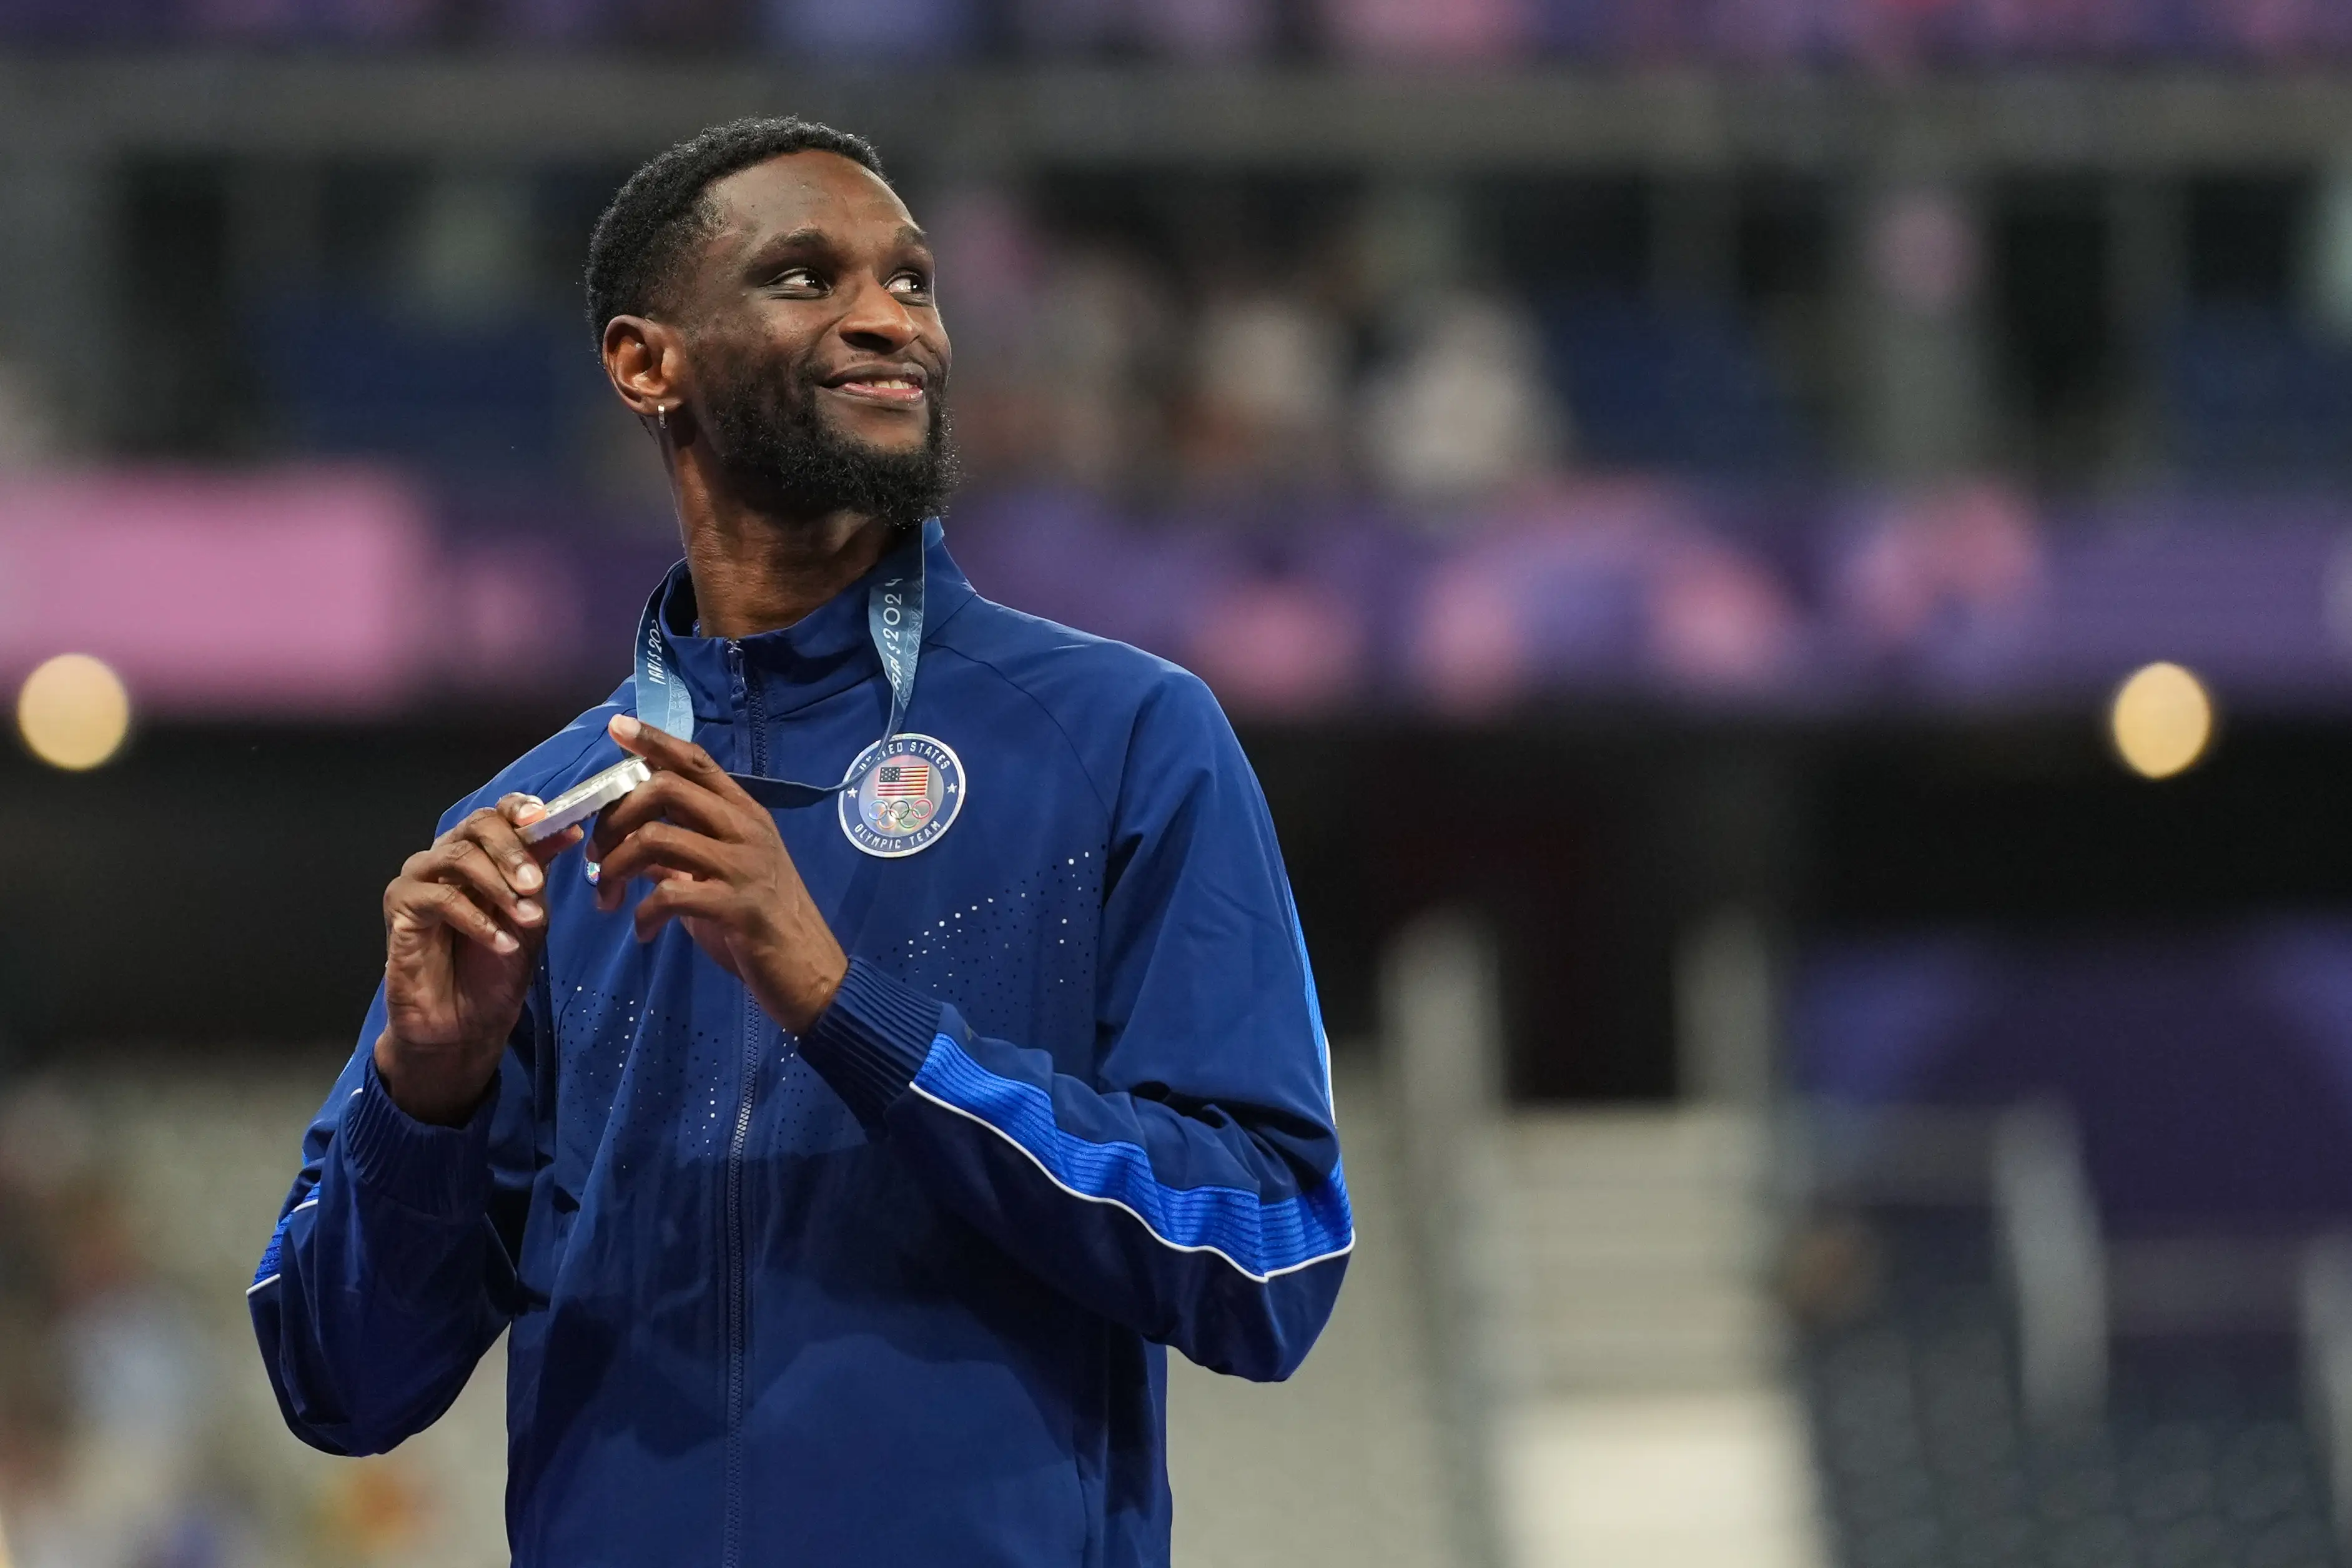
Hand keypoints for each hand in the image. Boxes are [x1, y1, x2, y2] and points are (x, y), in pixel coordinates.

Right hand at [376, 796, 583, 1125]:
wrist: (464, 1024)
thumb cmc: (496, 968)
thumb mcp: (531, 915)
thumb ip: (541, 873)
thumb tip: (568, 830)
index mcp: (481, 853)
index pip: (497, 813)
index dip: (521, 809)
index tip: (548, 820)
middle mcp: (447, 857)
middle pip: (476, 825)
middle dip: (512, 850)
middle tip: (536, 883)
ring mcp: (420, 879)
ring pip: (457, 856)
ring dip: (498, 887)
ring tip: (525, 919)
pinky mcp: (400, 907)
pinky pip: (440, 898)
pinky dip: (477, 920)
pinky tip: (501, 943)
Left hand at [589, 714, 848, 1035]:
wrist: (810, 974)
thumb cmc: (763, 924)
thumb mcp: (720, 877)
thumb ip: (681, 852)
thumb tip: (629, 840)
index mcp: (745, 814)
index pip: (695, 762)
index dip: (654, 741)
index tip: (617, 728)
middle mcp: (745, 829)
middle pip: (666, 788)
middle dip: (616, 814)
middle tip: (597, 854)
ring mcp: (743, 866)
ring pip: (656, 838)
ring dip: (616, 867)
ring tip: (608, 898)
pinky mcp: (736, 906)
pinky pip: (669, 895)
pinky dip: (642, 915)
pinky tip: (642, 933)